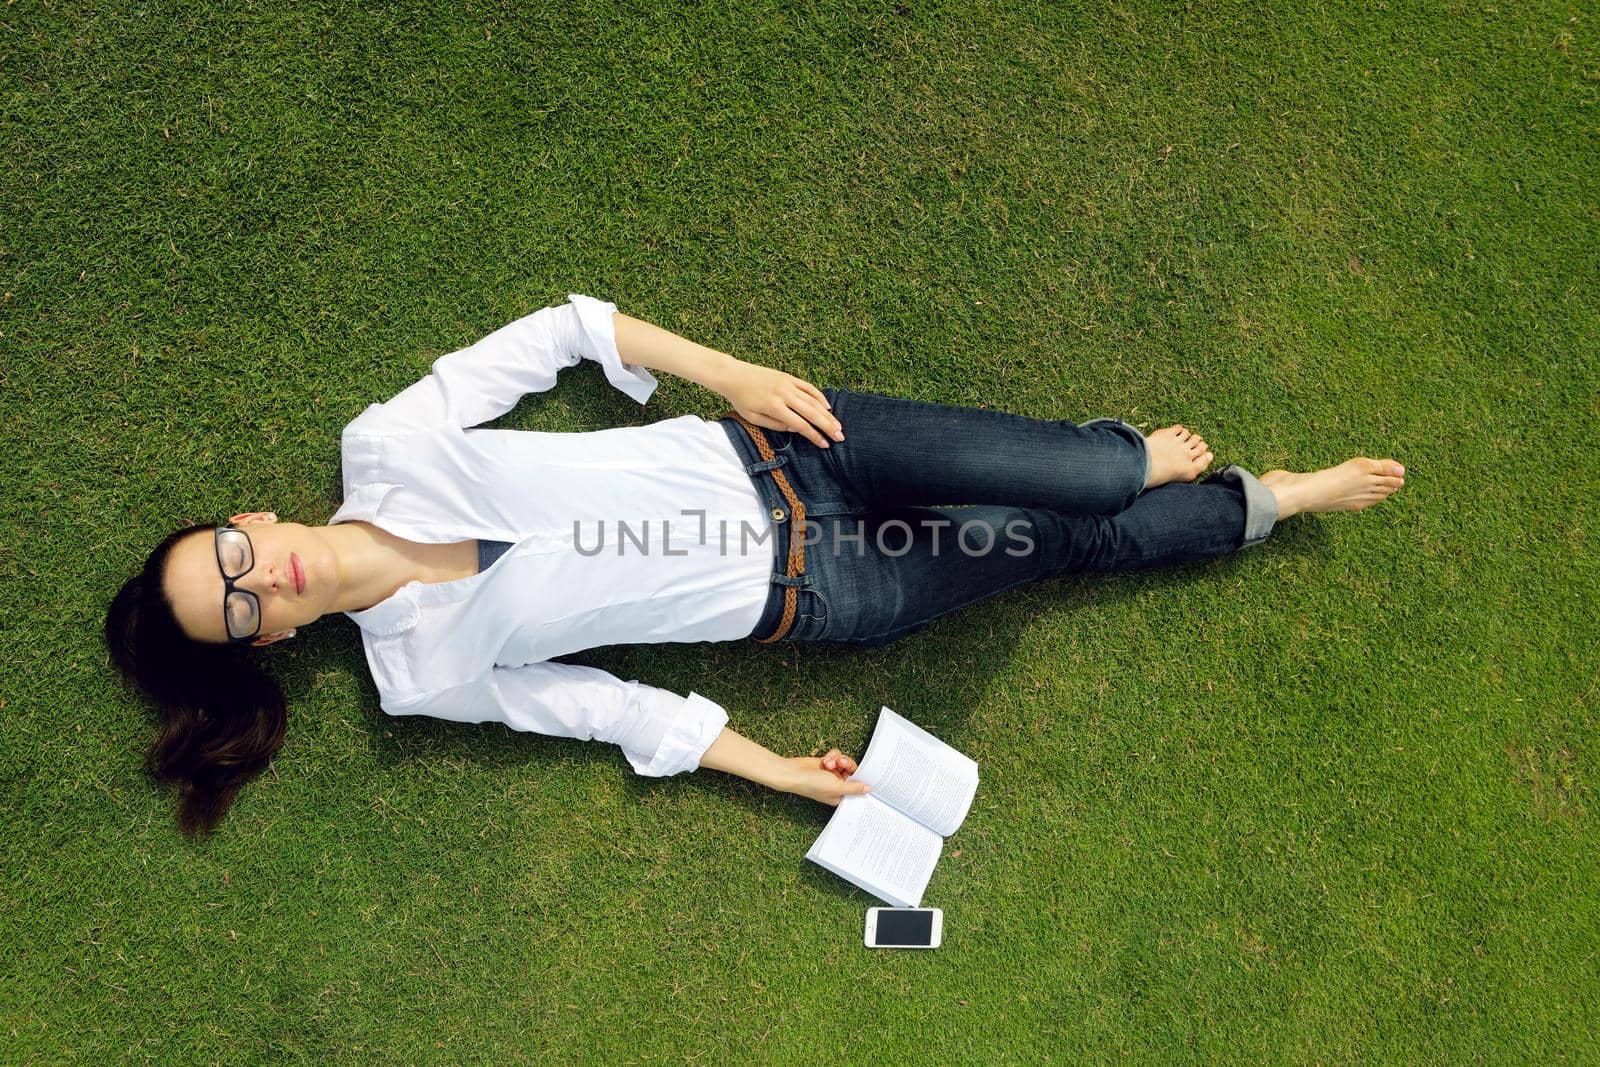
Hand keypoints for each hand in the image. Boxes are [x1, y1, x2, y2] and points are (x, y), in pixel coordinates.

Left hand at [722, 361, 844, 448]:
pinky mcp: (789, 377)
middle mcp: (784, 394)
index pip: (800, 425)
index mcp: (774, 407)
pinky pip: (808, 387)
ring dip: (827, 414)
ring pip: (813, 400)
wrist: (734, 375)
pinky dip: (819, 397)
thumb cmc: (741, 399)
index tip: (825, 444)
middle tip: (840, 436)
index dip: (814, 436)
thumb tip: (796, 429)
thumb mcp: (753, 417)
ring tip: (837, 425)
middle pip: (812, 413)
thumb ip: (775, 425)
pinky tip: (827, 407)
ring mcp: (788, 384)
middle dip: (828, 426)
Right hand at [785, 748, 869, 805]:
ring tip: (829, 762)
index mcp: (840, 795)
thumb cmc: (812, 784)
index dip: (860, 779)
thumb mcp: (837, 787)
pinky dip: (831, 756)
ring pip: (844, 761)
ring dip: (837, 760)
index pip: (857, 787)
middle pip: (852, 771)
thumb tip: (868, 789)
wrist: (794, 773)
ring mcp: (831, 774)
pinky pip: (836, 756)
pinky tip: (825, 759)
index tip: (865, 773)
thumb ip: (854, 788)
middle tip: (841, 763)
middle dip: (846, 765)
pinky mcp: (826, 764)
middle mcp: (836, 785)